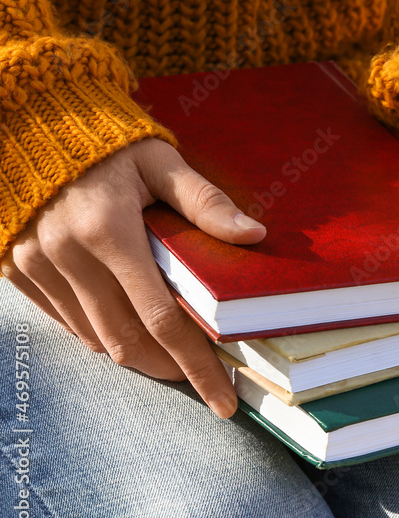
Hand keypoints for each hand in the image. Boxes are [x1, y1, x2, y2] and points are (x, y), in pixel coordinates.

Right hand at [1, 139, 265, 417]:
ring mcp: (36, 266)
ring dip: (140, 358)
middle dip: (172, 370)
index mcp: (109, 231)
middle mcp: (67, 256)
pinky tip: (132, 332)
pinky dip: (103, 337)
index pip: (163, 319)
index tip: (224, 399)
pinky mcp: (16, 269)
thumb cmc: (109, 141)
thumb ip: (205, 203)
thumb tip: (255, 236)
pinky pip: (66, 323)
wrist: (31, 119)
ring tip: (177, 359)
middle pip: (129, 341)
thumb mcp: (161, 161)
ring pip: (96, 339)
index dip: (196, 365)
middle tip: (207, 382)